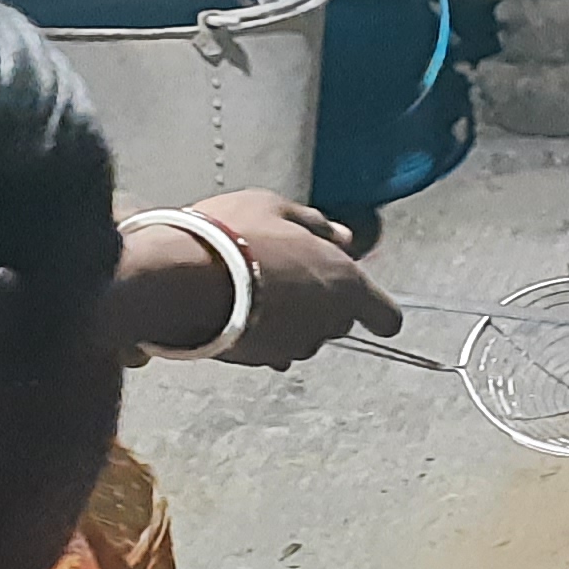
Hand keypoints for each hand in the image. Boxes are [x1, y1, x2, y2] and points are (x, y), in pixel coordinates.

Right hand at [114, 191, 403, 367]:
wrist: (181, 277)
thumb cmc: (233, 233)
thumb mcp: (276, 208)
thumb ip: (318, 225)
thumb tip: (346, 238)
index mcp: (346, 284)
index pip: (386, 317)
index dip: (378, 312)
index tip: (369, 309)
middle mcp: (328, 322)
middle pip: (338, 321)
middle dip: (321, 304)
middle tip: (285, 273)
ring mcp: (295, 345)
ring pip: (304, 335)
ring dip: (289, 319)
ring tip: (252, 288)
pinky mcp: (262, 360)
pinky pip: (273, 348)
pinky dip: (263, 334)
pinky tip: (237, 311)